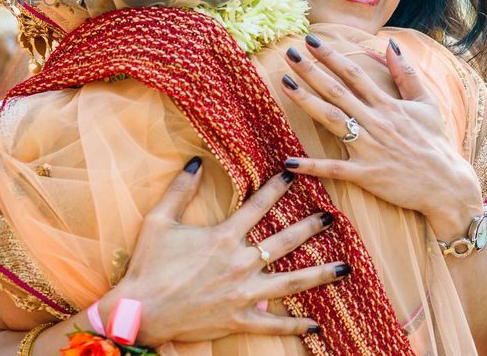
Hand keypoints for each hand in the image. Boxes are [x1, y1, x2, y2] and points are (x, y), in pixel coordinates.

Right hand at [116, 160, 348, 344]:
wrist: (141, 311)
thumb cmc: (149, 266)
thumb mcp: (159, 221)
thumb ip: (179, 190)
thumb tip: (196, 161)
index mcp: (224, 237)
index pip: (259, 206)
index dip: (279, 188)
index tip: (295, 174)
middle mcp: (241, 263)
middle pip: (287, 241)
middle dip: (312, 227)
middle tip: (332, 217)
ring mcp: (244, 293)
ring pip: (292, 283)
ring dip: (321, 274)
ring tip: (346, 267)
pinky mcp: (239, 318)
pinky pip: (273, 324)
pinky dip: (296, 325)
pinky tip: (317, 325)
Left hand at [279, 34, 483, 240]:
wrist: (447, 184)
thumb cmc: (435, 142)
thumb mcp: (426, 103)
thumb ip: (407, 74)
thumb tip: (391, 44)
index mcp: (388, 104)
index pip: (354, 74)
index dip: (331, 56)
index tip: (310, 41)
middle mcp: (376, 122)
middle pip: (337, 91)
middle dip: (311, 71)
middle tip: (289, 54)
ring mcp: (370, 148)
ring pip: (332, 119)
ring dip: (306, 101)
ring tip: (284, 84)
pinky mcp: (367, 174)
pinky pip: (335, 169)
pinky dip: (312, 166)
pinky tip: (289, 162)